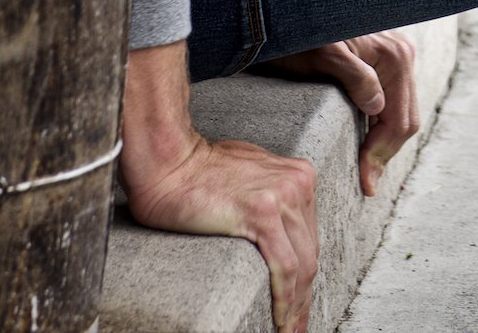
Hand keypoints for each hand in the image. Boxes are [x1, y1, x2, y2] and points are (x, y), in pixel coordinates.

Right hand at [120, 42, 319, 332]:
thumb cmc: (196, 172)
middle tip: (298, 327)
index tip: (302, 303)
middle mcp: (297, 184)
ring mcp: (282, 197)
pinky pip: (284, 268)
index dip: (306, 276)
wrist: (167, 161)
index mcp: (298, 177)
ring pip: (301, 266)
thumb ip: (270, 198)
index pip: (308, 238)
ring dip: (297, 306)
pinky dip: (286, 300)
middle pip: (309, 254)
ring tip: (290, 330)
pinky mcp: (262, 212)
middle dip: (305, 297)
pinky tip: (283, 321)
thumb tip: (275, 230)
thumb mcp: (249, 177)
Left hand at [252, 30, 421, 196]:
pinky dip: (381, 125)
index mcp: (394, 57)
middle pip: (405, 119)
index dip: (381, 155)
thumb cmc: (302, 33)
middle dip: (385, 152)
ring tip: (366, 168)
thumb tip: (377, 107)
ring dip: (384, 141)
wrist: (289, 10)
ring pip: (400, 112)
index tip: (365, 182)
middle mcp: (402, 55)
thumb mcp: (322, 55)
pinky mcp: (382, 61)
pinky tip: (365, 139)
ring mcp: (394, 57)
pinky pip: (391, 101)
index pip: (399, 120)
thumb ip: (355, 77)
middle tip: (366, 182)